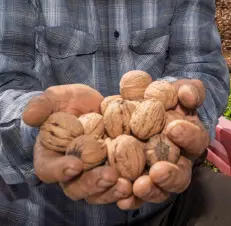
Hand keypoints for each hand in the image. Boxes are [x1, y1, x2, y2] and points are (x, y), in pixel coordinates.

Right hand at [23, 84, 131, 203]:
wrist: (101, 105)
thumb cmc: (72, 103)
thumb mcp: (58, 98)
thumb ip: (43, 105)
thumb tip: (29, 116)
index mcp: (51, 158)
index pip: (50, 170)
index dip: (60, 170)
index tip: (75, 165)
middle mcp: (72, 174)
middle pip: (77, 187)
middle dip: (93, 184)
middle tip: (109, 175)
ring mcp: (95, 176)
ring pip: (100, 193)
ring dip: (112, 192)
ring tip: (126, 185)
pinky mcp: (118, 175)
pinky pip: (121, 189)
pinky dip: (130, 192)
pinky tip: (140, 186)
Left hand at [117, 79, 209, 209]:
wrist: (141, 107)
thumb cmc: (166, 98)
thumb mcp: (180, 89)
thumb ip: (189, 90)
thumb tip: (187, 94)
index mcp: (192, 140)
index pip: (196, 141)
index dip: (188, 136)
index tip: (174, 128)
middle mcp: (178, 162)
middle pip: (181, 176)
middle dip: (170, 176)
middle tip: (158, 171)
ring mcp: (157, 176)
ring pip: (160, 191)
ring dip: (151, 191)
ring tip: (138, 186)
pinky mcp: (135, 182)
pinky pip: (134, 197)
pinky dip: (129, 200)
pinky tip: (121, 199)